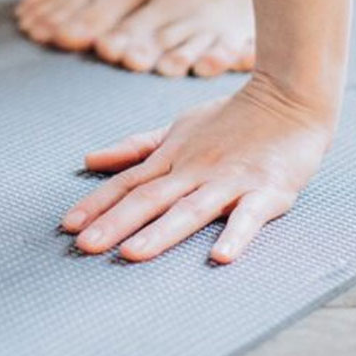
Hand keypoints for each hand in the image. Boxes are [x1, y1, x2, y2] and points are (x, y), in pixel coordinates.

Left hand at [61, 75, 331, 262]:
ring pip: (190, 209)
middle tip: (85, 246)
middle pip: (150, 199)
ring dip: (161, 232)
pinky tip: (220, 256)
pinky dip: (235, 234)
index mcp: (173, 158)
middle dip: (115, 222)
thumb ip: (136, 147)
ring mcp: (229, 181)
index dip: (97, 203)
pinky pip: (249, 216)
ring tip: (134, 254)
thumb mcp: (177, 127)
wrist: (288, 99)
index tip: (68, 225)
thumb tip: (90, 159)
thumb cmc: (230, 118)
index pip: (128, 183)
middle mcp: (194, 170)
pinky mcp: (267, 191)